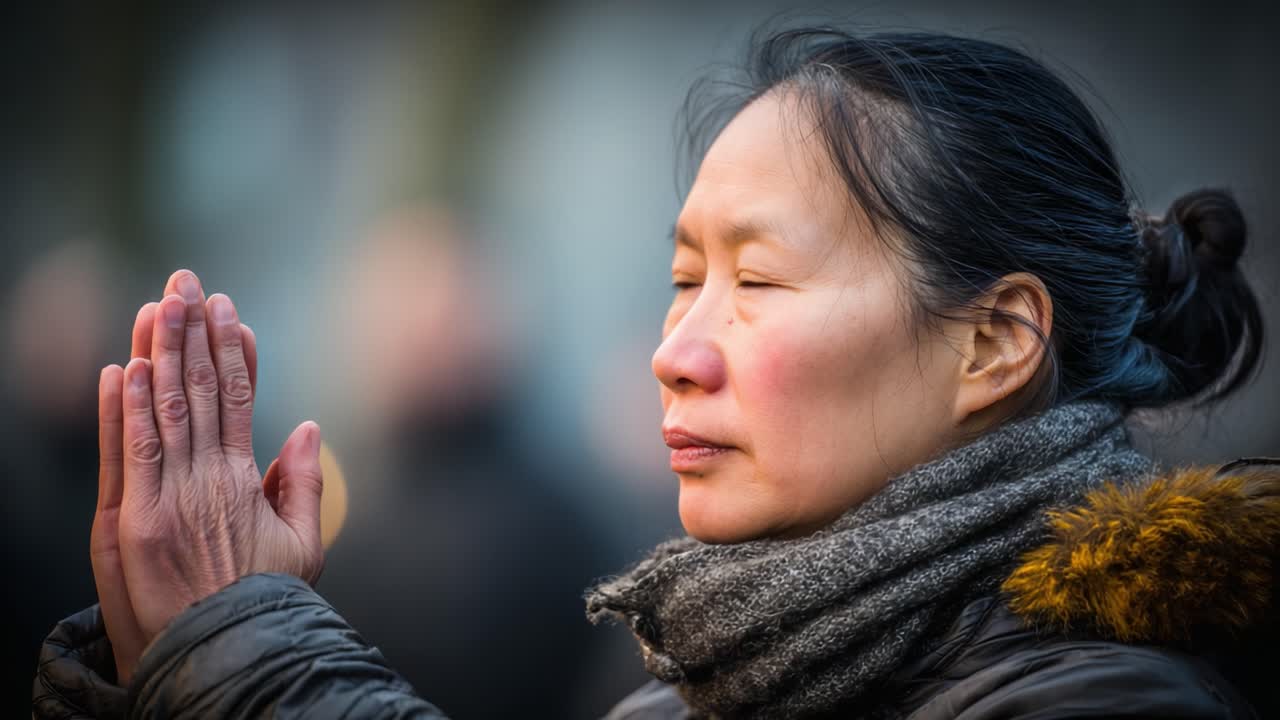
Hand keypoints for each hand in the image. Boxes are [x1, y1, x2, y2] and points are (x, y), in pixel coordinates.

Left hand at [92, 270, 322, 681]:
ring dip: (157, 354)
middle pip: (198, 391)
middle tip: (186, 283)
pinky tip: (122, 369)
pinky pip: (128, 454)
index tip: (231, 312)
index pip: (239, 399)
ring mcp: (167, 498)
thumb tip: (309, 427)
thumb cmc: (265, 603)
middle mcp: (207, 480)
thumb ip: (302, 483)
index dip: (233, 351)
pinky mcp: (132, 523)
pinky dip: (123, 410)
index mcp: (245, 481)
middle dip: (191, 333)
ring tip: (156, 305)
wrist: (223, 654)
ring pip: (162, 411)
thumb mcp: (303, 545)